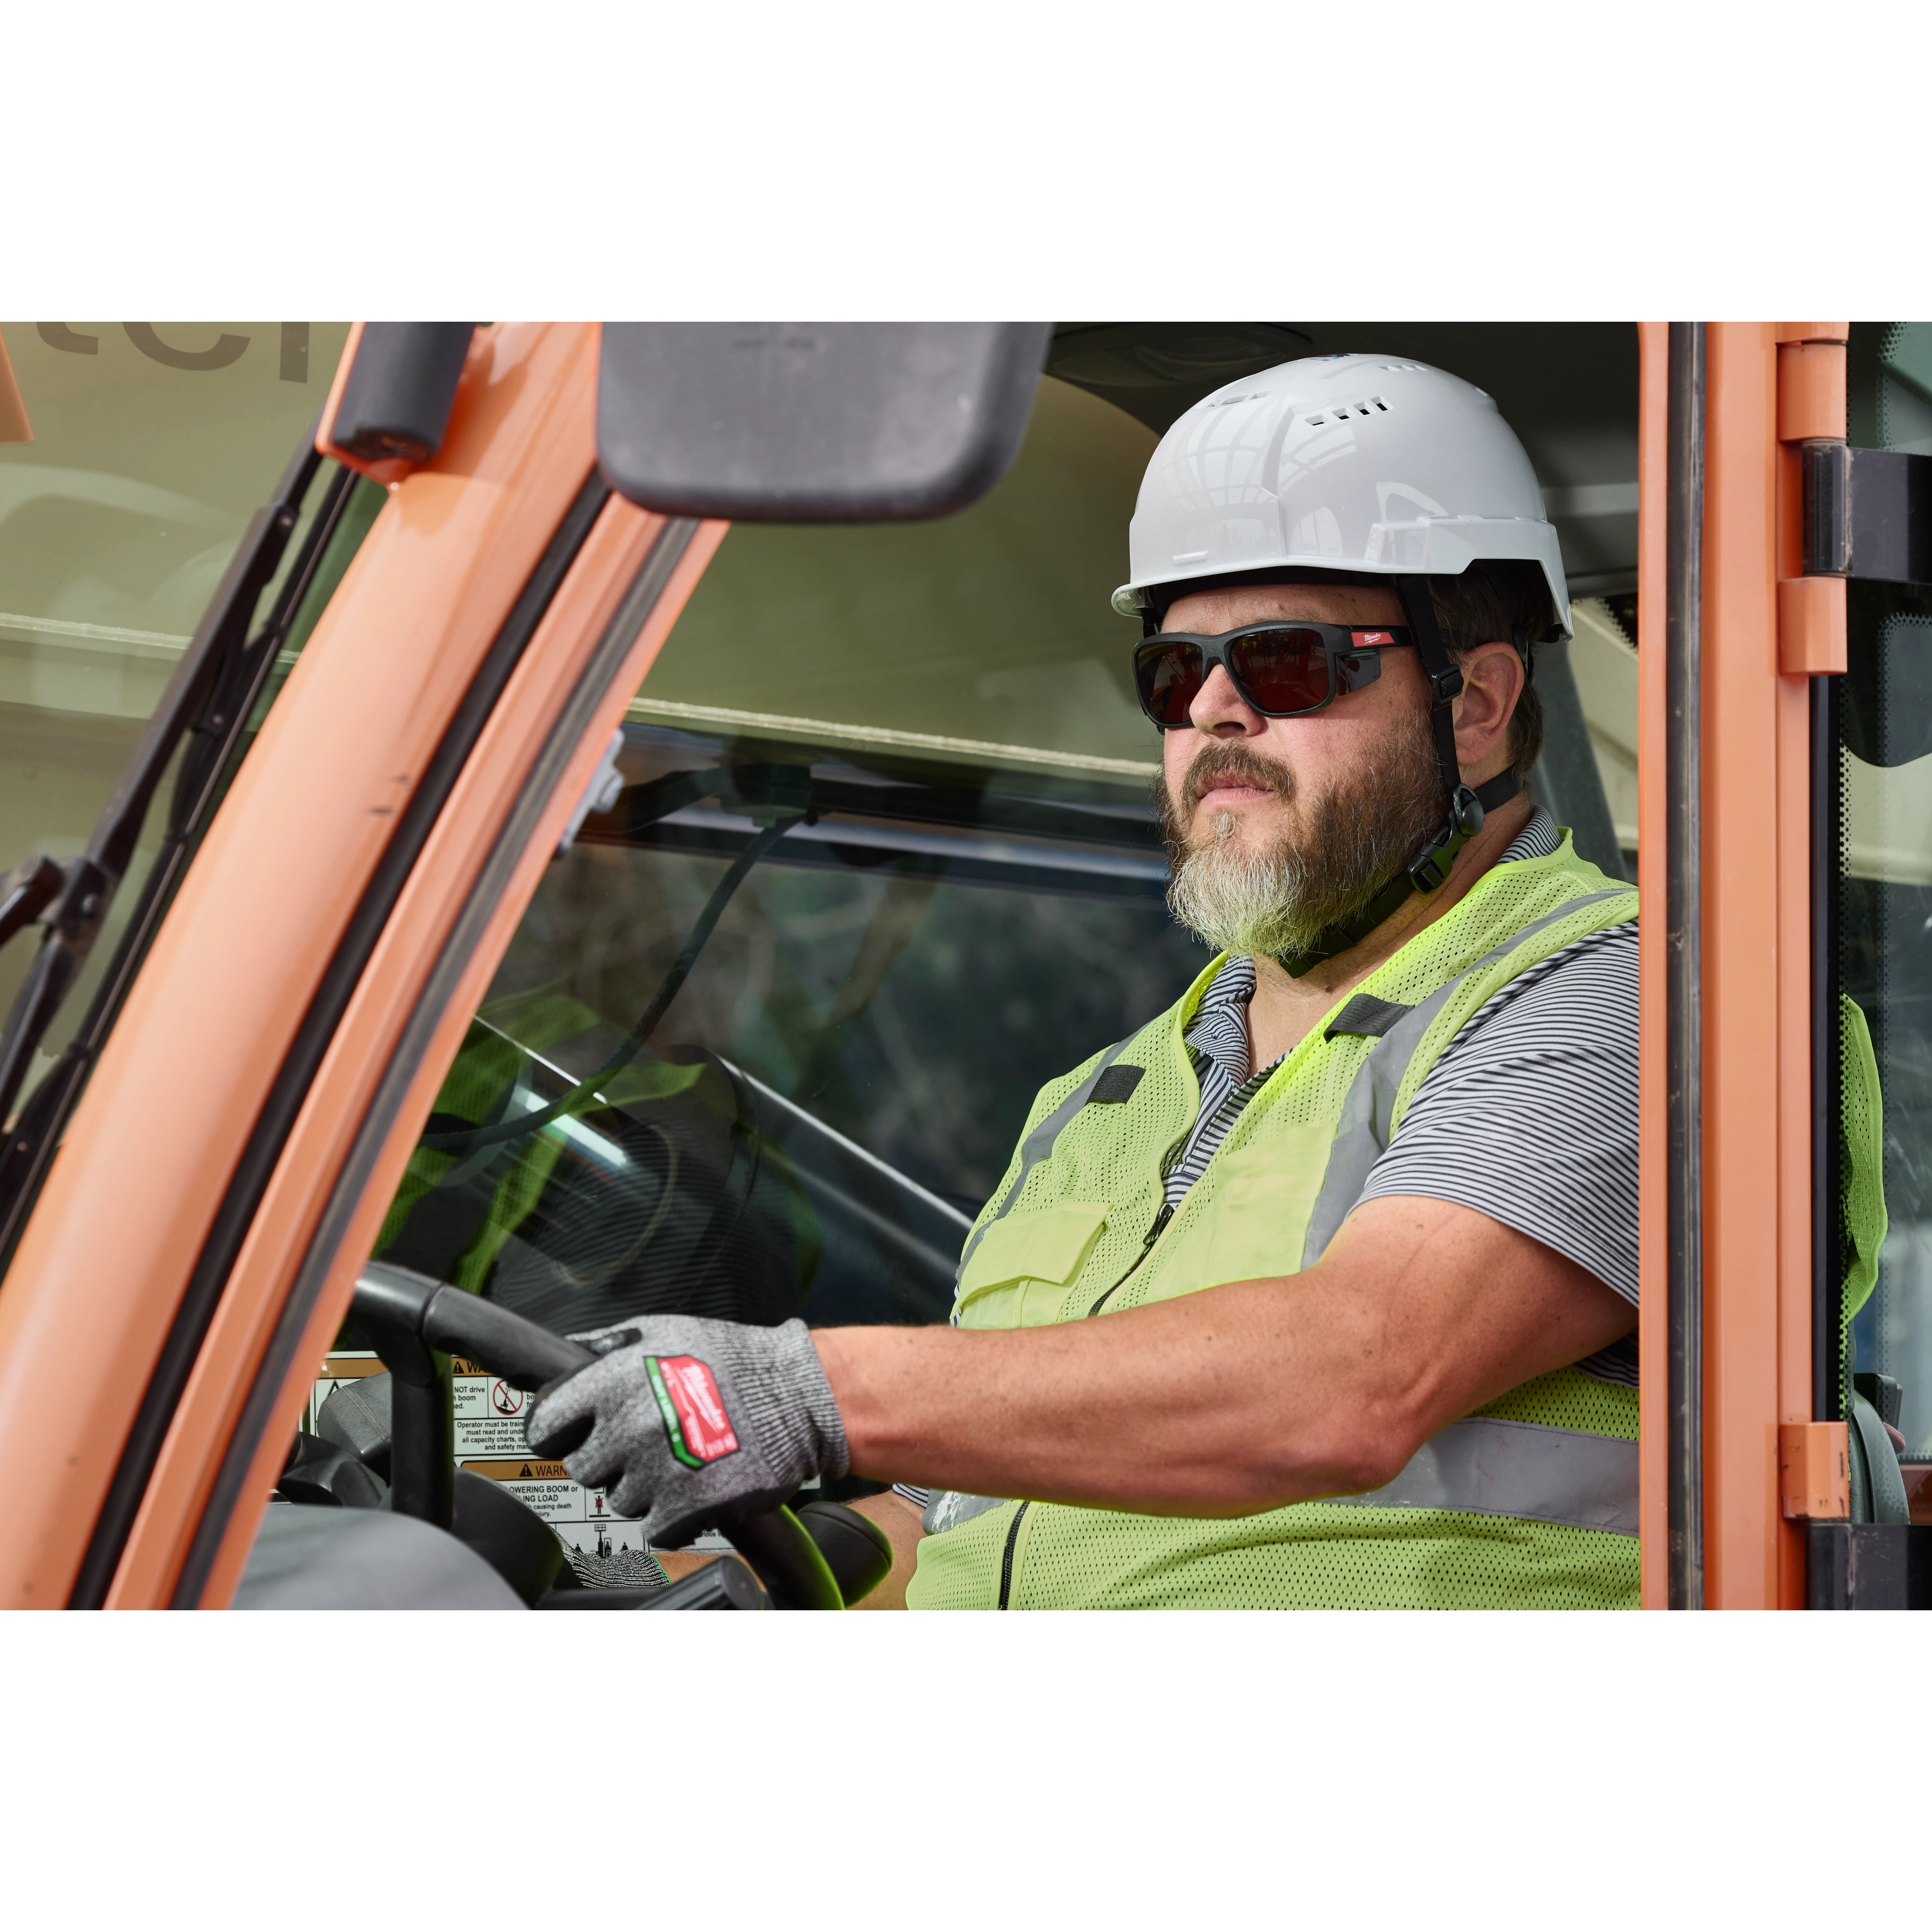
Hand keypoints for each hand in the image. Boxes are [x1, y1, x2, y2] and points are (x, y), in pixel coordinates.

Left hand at [525, 1314, 848, 1548]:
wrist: (798, 1394)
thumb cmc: (733, 1360)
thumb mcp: (663, 1331)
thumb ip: (605, 1347)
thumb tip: (563, 1355)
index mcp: (615, 1380)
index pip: (545, 1427)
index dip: (558, 1432)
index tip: (572, 1434)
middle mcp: (631, 1426)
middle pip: (583, 1469)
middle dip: (609, 1459)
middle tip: (643, 1443)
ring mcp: (659, 1469)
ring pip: (620, 1501)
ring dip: (643, 1487)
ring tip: (677, 1458)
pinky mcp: (689, 1506)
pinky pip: (654, 1529)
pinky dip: (671, 1516)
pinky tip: (692, 1485)